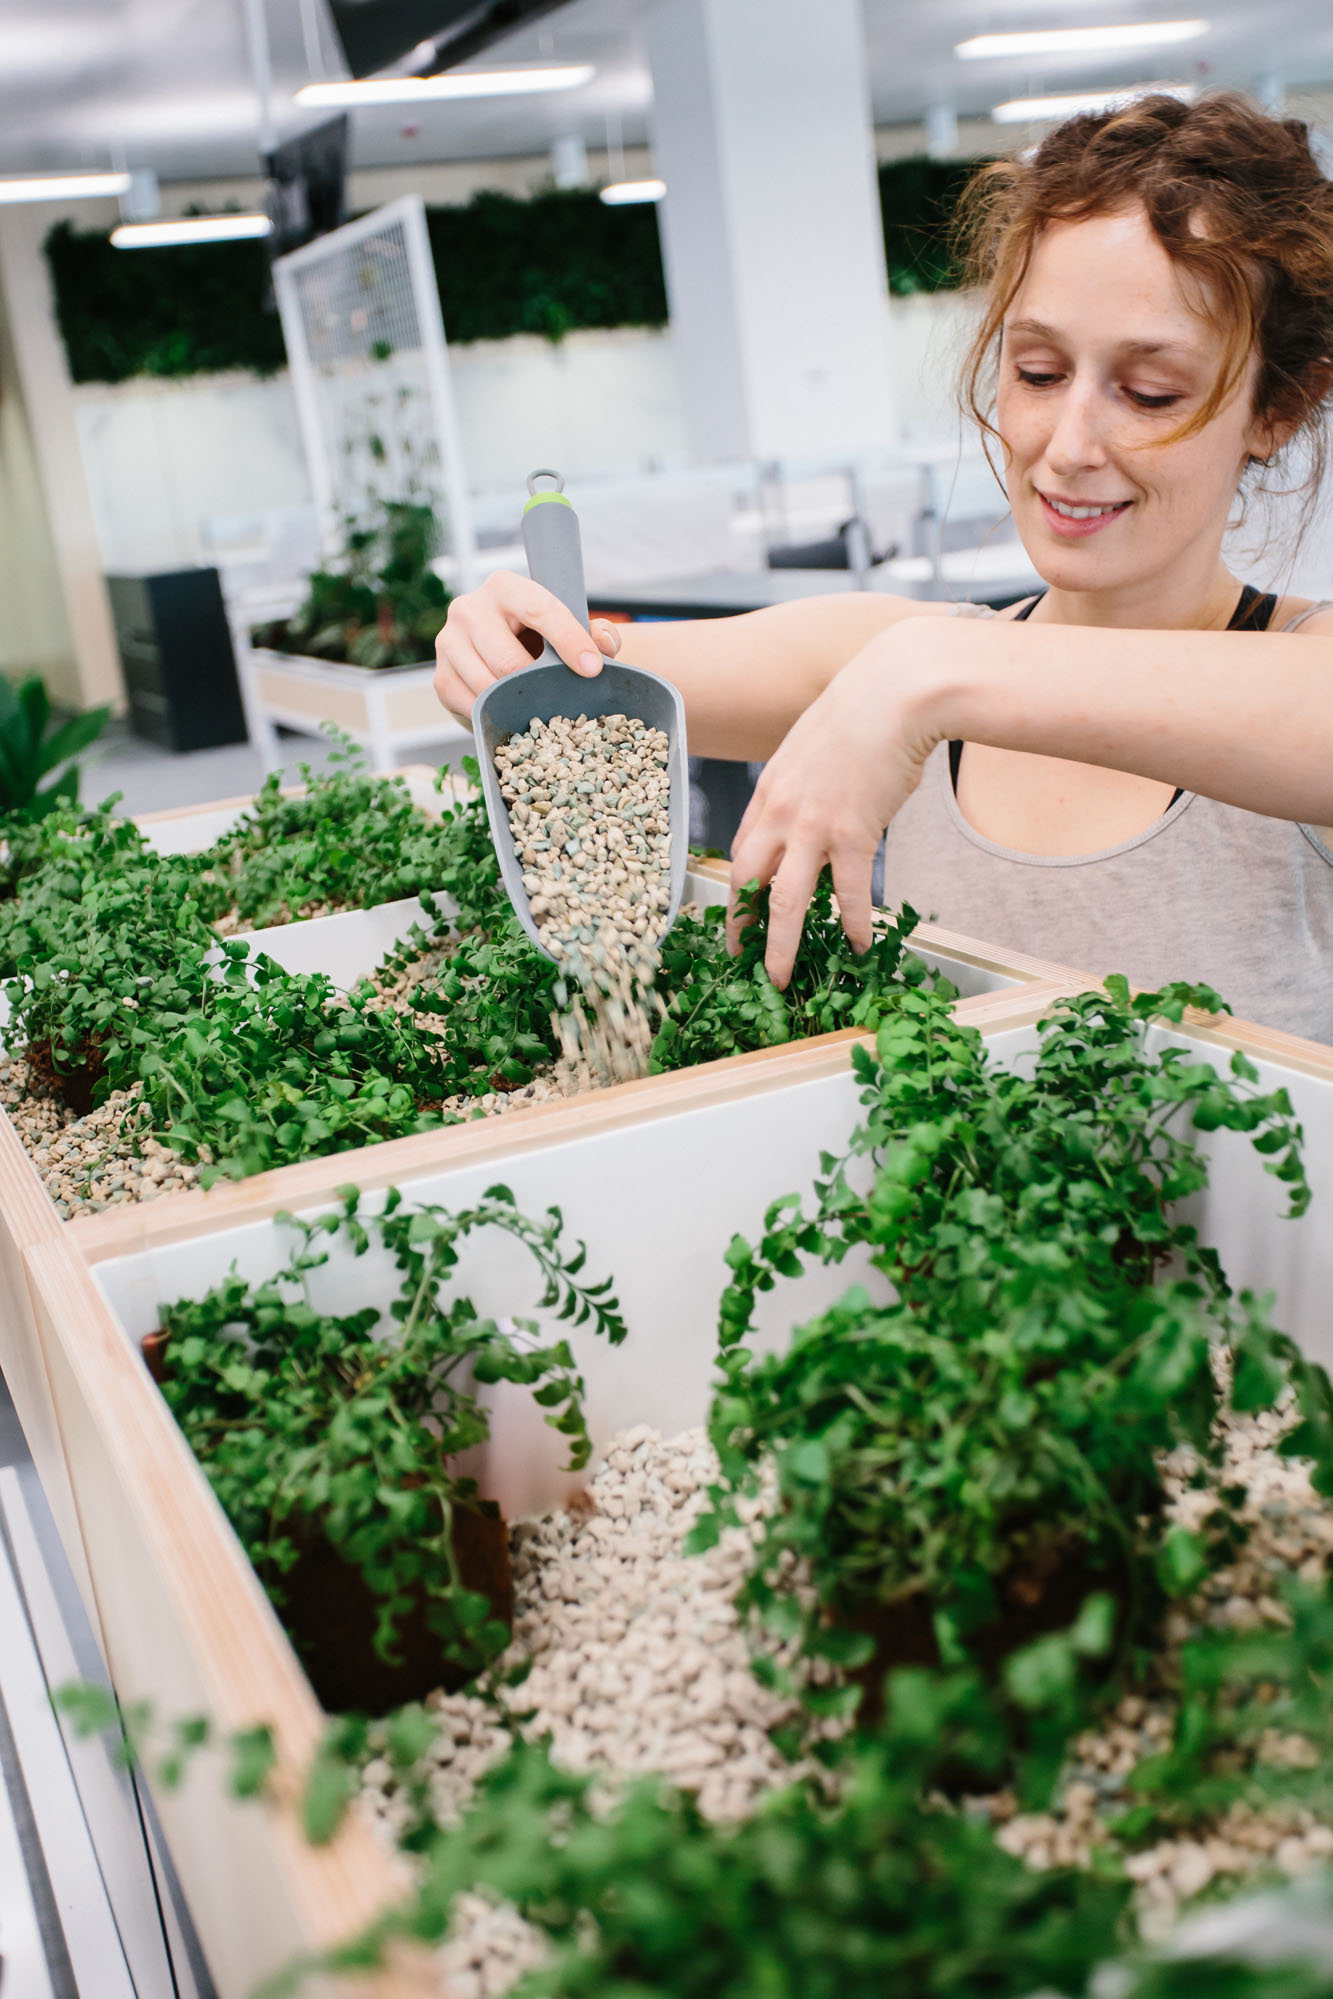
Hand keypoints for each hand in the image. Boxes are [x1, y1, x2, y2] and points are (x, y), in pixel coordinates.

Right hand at [435, 570, 623, 719]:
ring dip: (517, 702)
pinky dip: (497, 714)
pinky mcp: (441, 678)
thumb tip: (603, 643)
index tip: (592, 668)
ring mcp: (449, 643)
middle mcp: (469, 608)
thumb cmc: (543, 639)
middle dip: (537, 683)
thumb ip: (597, 632)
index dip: (568, 639)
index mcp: (505, 587)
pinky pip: (473, 706)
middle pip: (508, 660)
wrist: (507, 655)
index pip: (539, 609)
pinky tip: (510, 709)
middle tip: (557, 696)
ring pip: (489, 686)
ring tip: (535, 704)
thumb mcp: (572, 629)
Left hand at [727, 623, 941, 986]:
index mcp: (768, 790)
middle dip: (740, 927)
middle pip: (747, 882)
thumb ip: (804, 784)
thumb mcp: (813, 747)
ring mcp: (812, 826)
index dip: (735, 890)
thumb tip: (814, 810)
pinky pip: (847, 892)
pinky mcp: (852, 833)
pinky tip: (859, 945)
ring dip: (781, 945)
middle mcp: (780, 812)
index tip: (735, 916)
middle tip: (740, 960)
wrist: (894, 691)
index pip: (741, 851)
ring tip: (782, 977)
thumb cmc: (862, 712)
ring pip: (784, 901)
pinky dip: (852, 923)